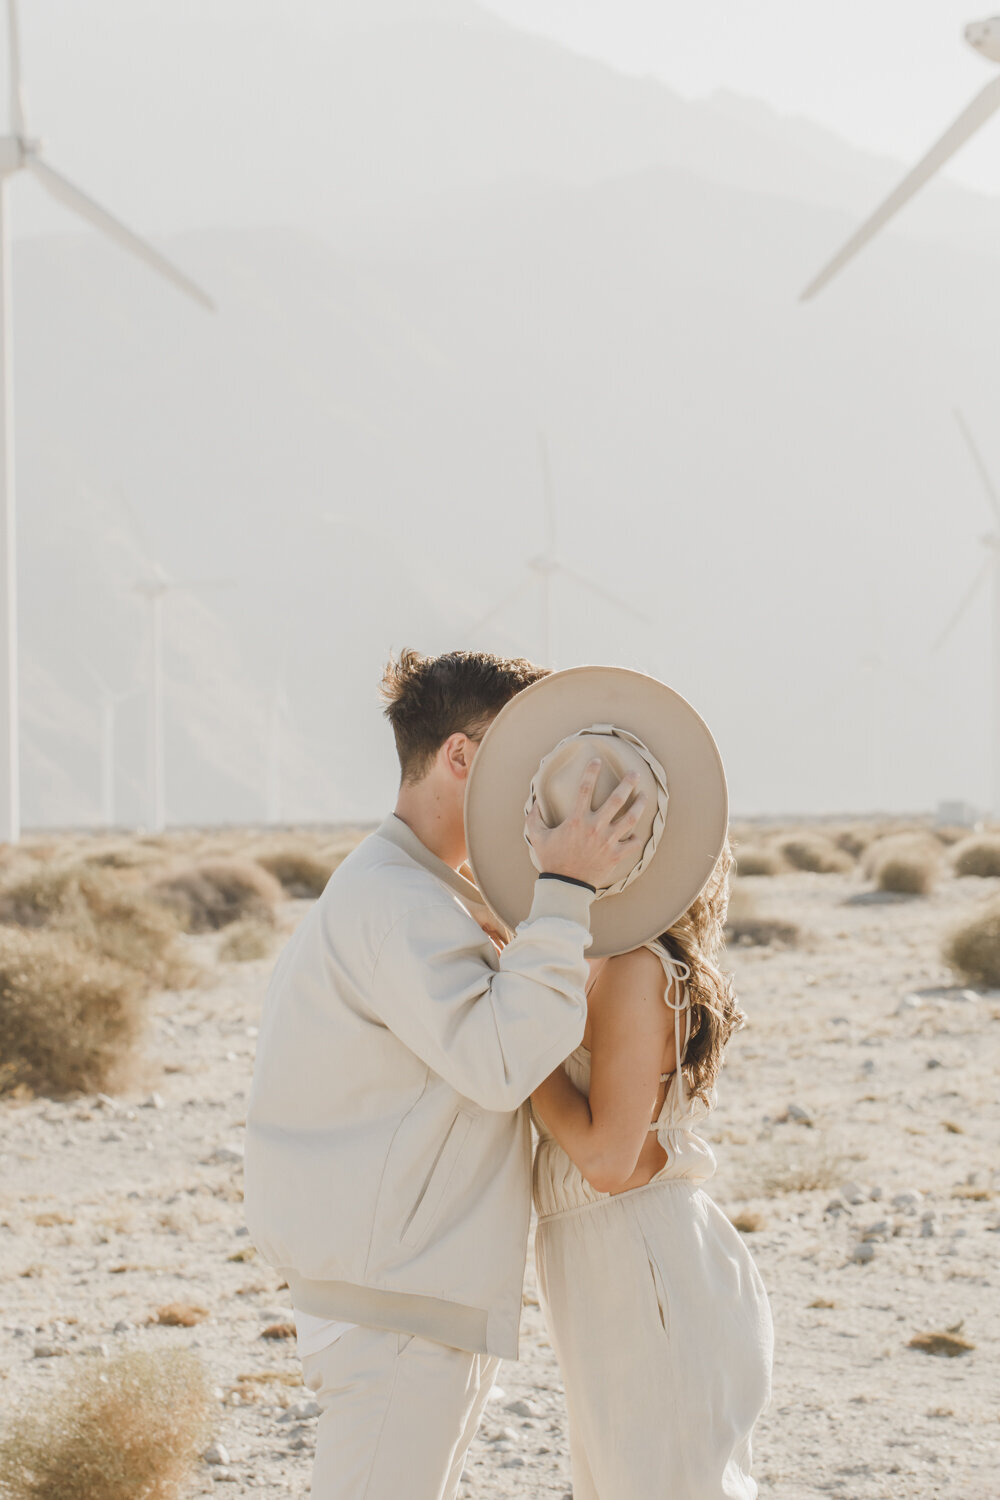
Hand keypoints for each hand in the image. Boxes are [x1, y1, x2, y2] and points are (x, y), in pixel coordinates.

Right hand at [525, 759, 646, 889]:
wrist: (565, 885)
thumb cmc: (550, 860)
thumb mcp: (536, 837)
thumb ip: (533, 818)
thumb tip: (533, 803)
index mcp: (576, 820)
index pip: (585, 789)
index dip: (591, 772)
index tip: (596, 760)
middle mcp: (595, 827)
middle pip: (616, 799)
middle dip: (628, 784)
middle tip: (635, 773)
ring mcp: (607, 841)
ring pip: (630, 819)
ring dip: (639, 805)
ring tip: (644, 796)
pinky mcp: (615, 856)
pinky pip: (632, 844)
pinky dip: (636, 838)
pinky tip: (637, 834)